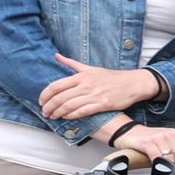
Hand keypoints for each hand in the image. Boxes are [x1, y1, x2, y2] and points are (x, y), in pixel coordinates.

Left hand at [40, 58, 160, 122]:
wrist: (133, 83)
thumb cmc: (111, 77)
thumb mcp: (91, 68)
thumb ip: (72, 63)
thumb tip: (56, 56)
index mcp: (81, 75)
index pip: (56, 86)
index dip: (45, 95)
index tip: (41, 101)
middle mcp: (86, 85)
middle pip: (60, 98)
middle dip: (49, 107)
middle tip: (45, 112)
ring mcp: (94, 95)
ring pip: (69, 106)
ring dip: (58, 113)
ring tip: (53, 117)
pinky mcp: (102, 104)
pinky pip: (82, 112)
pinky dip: (71, 116)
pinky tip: (66, 117)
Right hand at [113, 124, 174, 168]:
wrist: (131, 132)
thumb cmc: (155, 140)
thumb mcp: (173, 143)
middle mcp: (173, 134)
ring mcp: (160, 137)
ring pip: (171, 159)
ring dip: (170, 169)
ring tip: (167, 174)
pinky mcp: (147, 142)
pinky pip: (156, 157)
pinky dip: (158, 166)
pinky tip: (157, 169)